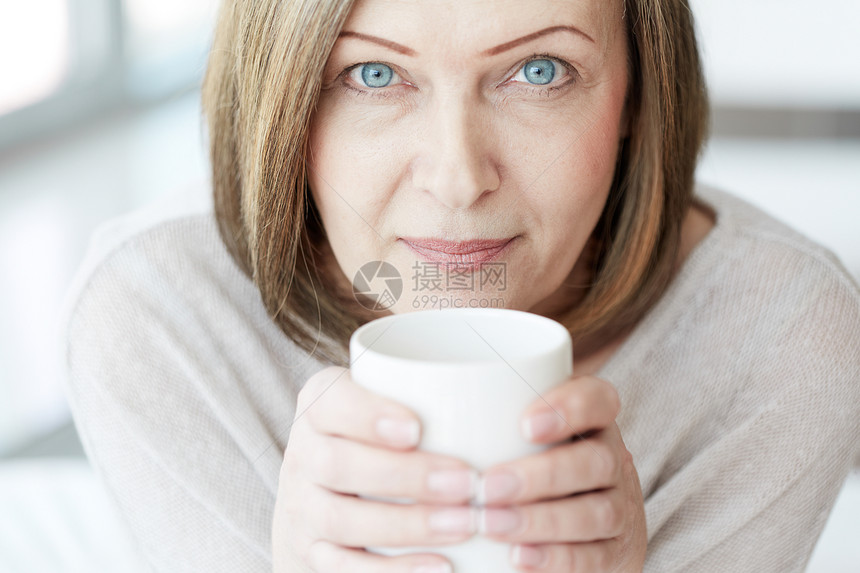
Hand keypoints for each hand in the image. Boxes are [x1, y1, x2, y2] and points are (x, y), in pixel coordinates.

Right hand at [272, 366, 479, 571]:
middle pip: (337, 464)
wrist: (322, 495)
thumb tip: (516, 387)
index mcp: (318, 406)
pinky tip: (442, 566)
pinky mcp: (309, 555)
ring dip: (408, 525)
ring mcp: (300, 509)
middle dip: (405, 476)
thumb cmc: (380, 437)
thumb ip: (426, 392)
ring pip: (340, 520)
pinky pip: (343, 569)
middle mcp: (301, 455)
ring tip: (466, 524)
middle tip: (467, 483)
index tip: (418, 428)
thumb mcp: (387, 403)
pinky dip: (393, 571)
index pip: (330, 401)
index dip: (367, 415)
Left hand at [476, 375, 646, 571]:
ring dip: (541, 520)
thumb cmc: (529, 462)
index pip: (598, 399)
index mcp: (591, 420)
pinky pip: (596, 556)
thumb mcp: (516, 433)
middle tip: (488, 487)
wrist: (587, 528)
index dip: (568, 407)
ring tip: (492, 525)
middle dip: (541, 475)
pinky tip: (519, 558)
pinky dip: (557, 558)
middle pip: (594, 460)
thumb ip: (483, 419)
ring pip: (596, 511)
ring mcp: (620, 507)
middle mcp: (611, 459)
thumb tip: (403, 416)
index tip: (522, 424)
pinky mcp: (617, 552)